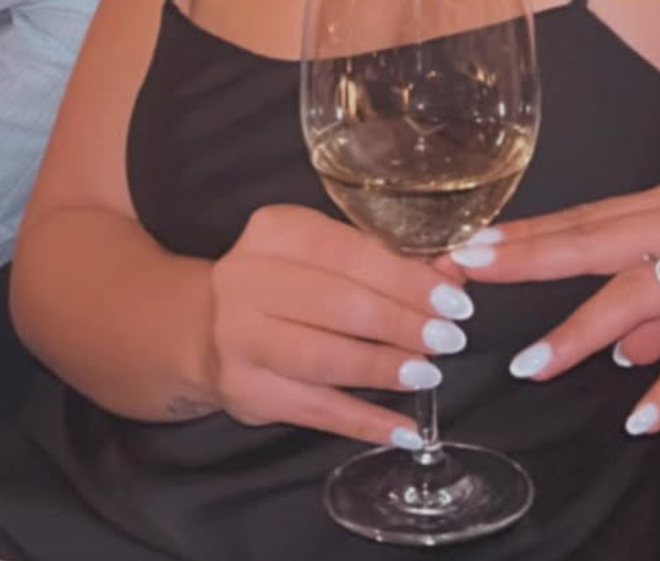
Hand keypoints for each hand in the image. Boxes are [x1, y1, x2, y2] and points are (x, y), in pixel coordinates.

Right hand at [210, 205, 474, 448]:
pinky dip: (365, 422)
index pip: (348, 251)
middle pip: (338, 304)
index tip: (453, 297)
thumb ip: (384, 259)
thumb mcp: (324, 253)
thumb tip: (455, 272)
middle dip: (402, 322)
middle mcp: (248, 280)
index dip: (405, 278)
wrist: (205, 326)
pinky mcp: (246, 391)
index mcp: (274, 231)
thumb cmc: (284, 281)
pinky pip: (316, 411)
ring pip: (324, 357)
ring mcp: (239, 338)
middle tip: (449, 337)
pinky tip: (405, 428)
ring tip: (429, 372)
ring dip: (384, 367)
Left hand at [446, 173, 659, 435]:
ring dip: (580, 333)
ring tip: (533, 367)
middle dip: (523, 262)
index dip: (524, 233)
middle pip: (588, 243)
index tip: (469, 243)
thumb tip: (616, 351)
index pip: (582, 220)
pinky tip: (642, 419)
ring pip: (635, 296)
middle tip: (464, 275)